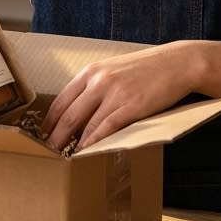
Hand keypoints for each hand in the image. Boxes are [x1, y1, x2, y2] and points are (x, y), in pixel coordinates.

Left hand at [41, 43, 195, 150]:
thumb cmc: (145, 69)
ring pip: (85, 124)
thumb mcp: (113, 70)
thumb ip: (95, 87)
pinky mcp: (131, 106)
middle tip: (48, 152)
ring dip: (73, 144)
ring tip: (65, 157)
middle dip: (56, 136)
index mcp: (91, 71)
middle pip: (68, 114)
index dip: (50, 121)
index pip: (61, 100)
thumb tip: (77, 111)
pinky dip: (94, 143)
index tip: (43, 135)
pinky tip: (87, 152)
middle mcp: (99, 80)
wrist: (177, 63)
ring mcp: (115, 93)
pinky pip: (106, 128)